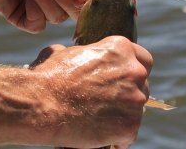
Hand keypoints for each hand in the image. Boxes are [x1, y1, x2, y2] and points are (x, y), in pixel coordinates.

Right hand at [29, 36, 152, 148]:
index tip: (124, 80)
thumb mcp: (62, 53)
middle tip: (110, 102)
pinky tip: (104, 138)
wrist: (42, 105)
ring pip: (137, 110)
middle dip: (129, 93)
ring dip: (123, 114)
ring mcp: (134, 100)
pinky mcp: (130, 125)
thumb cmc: (48, 77)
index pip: (143, 59)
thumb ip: (78, 54)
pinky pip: (129, 134)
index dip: (132, 70)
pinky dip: (118, 138)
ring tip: (103, 121)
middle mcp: (134, 71)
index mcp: (121, 49)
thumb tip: (69, 54)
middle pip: (143, 85)